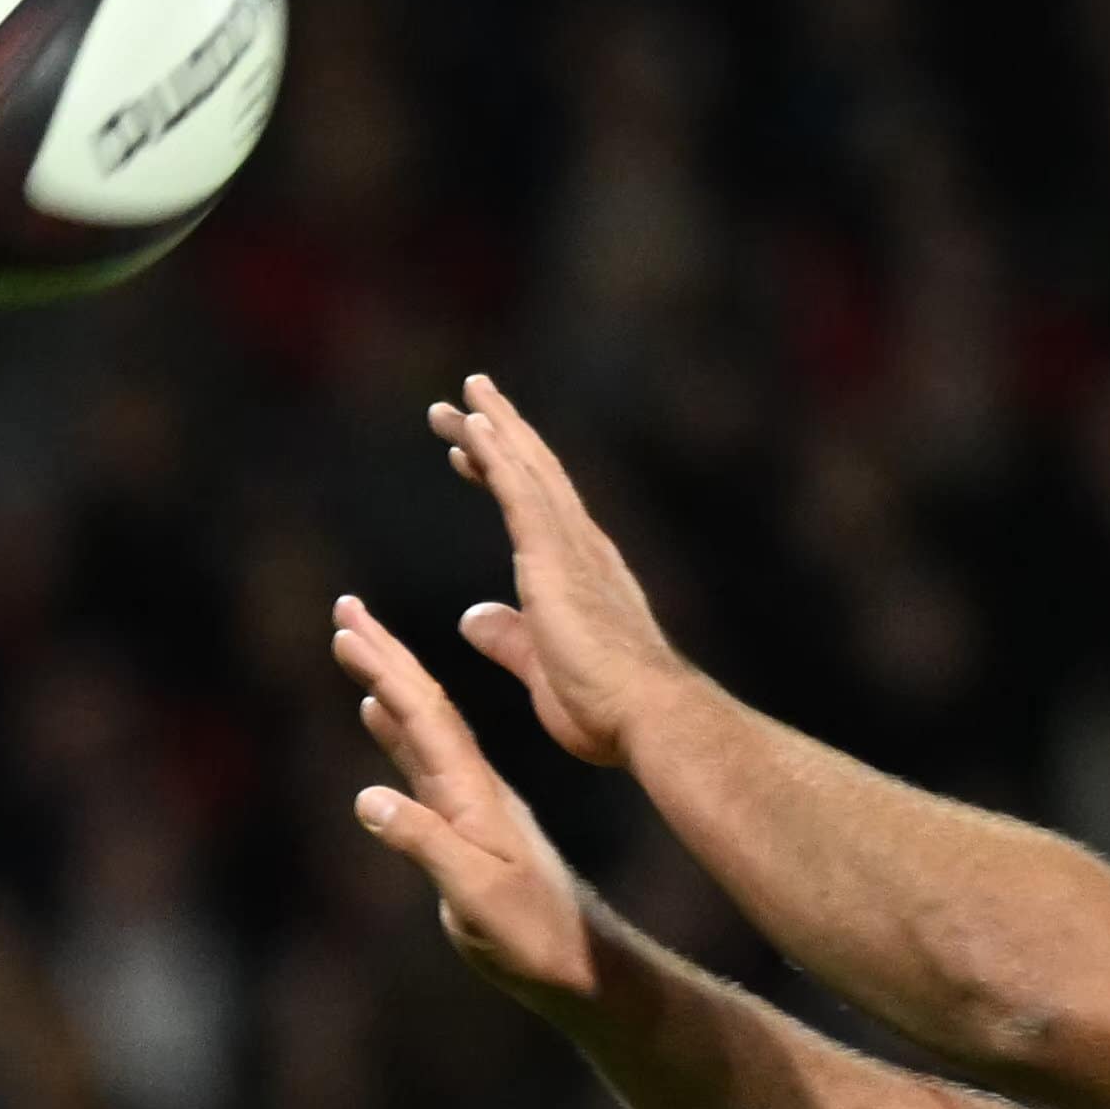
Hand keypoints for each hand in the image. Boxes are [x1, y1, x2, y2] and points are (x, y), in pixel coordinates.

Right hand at [333, 592, 596, 1000]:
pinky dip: (397, 728)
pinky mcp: (466, 822)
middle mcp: (471, 786)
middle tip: (345, 609)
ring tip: (356, 643)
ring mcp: (469, 802)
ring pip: (421, 728)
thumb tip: (366, 799)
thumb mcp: (477, 898)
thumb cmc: (533, 937)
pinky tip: (379, 713)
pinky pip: (424, 761)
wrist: (583, 960)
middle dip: (383, 655)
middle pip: (422, 707)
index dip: (386, 671)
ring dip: (387, 682)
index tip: (351, 627)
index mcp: (474, 796)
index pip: (425, 718)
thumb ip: (426, 845)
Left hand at [427, 369, 697, 774]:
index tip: (469, 452)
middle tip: (463, 399)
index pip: (533, 510)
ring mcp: (570, 548)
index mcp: (577, 575)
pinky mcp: (554, 557)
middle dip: (497, 435)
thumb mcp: (539, 667)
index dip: (500, 474)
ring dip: (493, 427)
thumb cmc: (605, 709)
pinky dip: (497, 452)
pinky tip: (474, 423)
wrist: (646, 716)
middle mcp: (580, 548)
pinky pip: (519, 490)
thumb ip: (508, 639)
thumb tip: (472, 617)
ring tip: (465, 393)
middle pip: (531, 474)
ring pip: (527, 469)